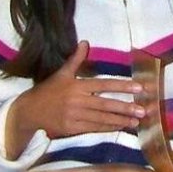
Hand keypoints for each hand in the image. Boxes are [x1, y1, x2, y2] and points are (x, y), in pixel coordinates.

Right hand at [5, 41, 145, 158]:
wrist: (29, 112)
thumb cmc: (48, 91)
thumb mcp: (61, 74)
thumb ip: (76, 59)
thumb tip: (85, 42)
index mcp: (77, 86)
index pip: (103, 85)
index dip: (122, 86)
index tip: (138, 88)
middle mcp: (77, 101)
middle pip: (106, 104)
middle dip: (125, 107)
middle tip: (143, 109)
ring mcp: (75, 116)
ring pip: (102, 118)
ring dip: (120, 120)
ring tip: (136, 120)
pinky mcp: (72, 129)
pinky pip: (93, 128)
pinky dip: (107, 128)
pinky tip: (120, 127)